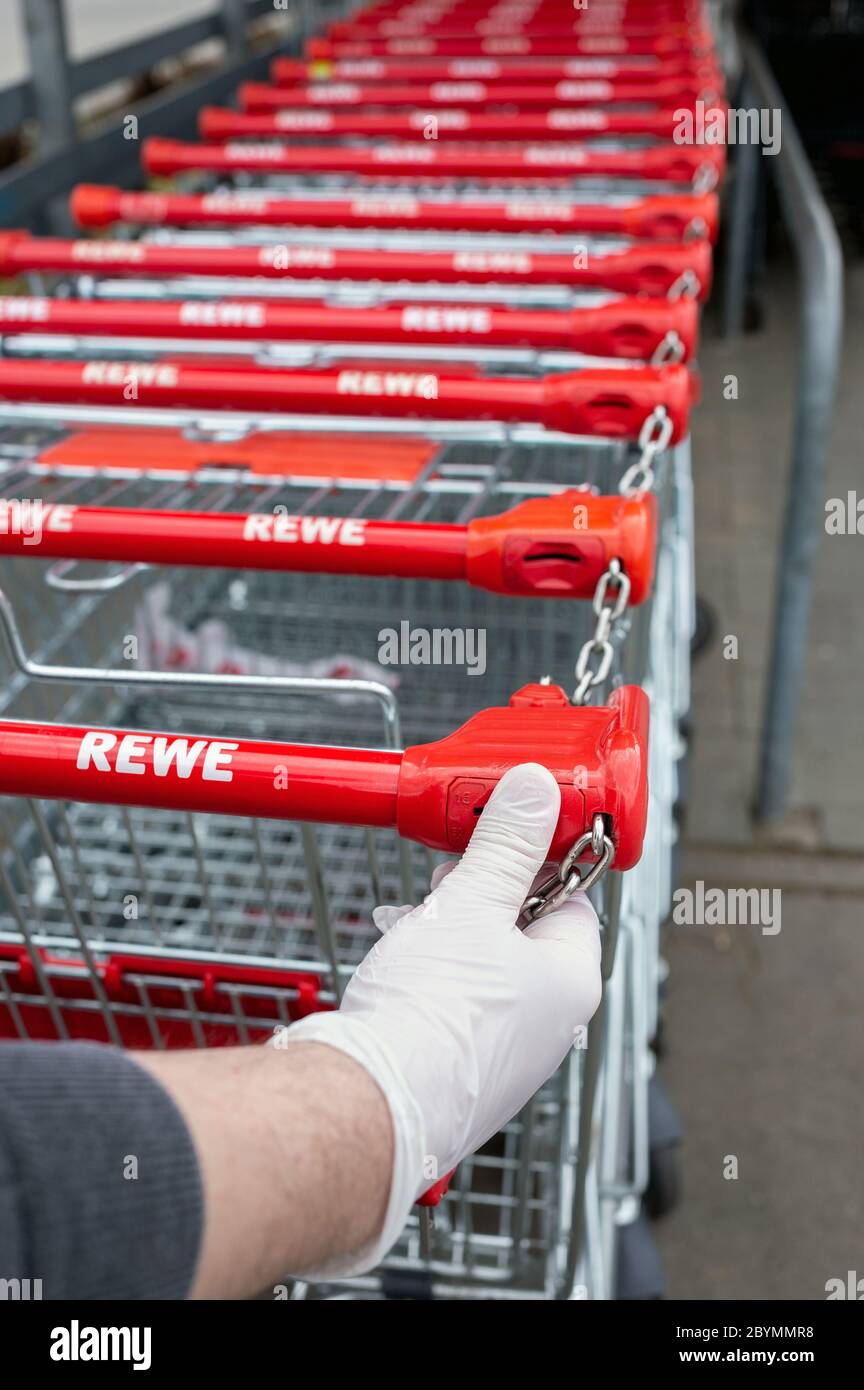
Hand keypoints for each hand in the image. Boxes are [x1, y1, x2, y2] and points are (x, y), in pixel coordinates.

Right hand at [282, 762, 601, 1278]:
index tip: (496, 835)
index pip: (570, 896)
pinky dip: (428, 976)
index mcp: (571, 981)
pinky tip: (399, 969)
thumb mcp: (471, 905)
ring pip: (483, 965)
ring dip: (447, 935)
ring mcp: (504, 1052)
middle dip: (477, 897)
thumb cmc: (431, 1016)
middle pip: (521, 929)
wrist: (369, 1104)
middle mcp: (548, 1024)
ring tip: (412, 927)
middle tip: (444, 882)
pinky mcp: (459, 1069)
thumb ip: (505, 844)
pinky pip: (454, 1002)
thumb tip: (535, 790)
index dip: (530, 858)